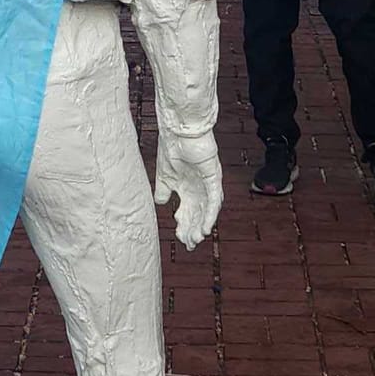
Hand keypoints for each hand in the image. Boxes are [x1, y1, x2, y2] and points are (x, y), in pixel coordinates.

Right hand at [153, 129, 223, 246]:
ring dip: (202, 225)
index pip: (188, 211)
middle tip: (190, 245)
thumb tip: (160, 204)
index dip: (185, 226)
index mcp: (187, 187)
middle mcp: (199, 188)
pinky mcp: (213, 178)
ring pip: (207, 210)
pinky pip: (214, 200)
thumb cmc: (171, 148)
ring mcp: (207, 183)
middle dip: (193, 230)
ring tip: (197, 239)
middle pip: (198, 214)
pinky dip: (210, 215)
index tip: (180, 240)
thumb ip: (163, 190)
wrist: (178, 130)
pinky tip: (206, 228)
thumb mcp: (164, 175)